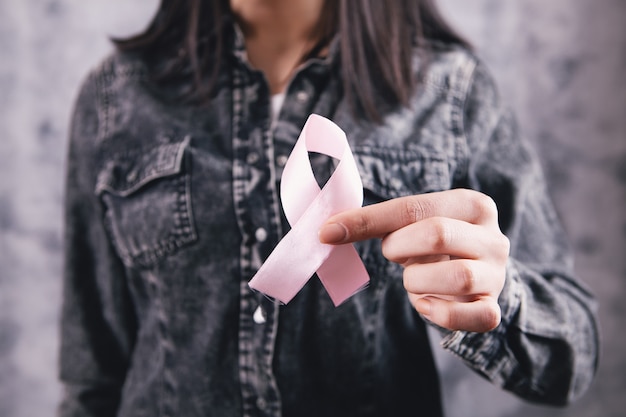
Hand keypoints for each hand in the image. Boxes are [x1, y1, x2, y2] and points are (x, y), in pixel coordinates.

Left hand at [319, 189, 509, 332]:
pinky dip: (440, 314)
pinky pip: (472, 316)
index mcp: (472, 205)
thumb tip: (328, 231)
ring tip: (414, 279)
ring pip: (456, 276)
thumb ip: (379, 222)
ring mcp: (496, 274)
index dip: (367, 220)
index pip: (414, 207)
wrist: (474, 277)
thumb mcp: (412, 226)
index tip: (328, 232)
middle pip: (438, 234)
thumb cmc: (434, 247)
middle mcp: (492, 237)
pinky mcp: (493, 308)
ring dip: (417, 281)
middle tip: (392, 253)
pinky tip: (426, 304)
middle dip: (399, 247)